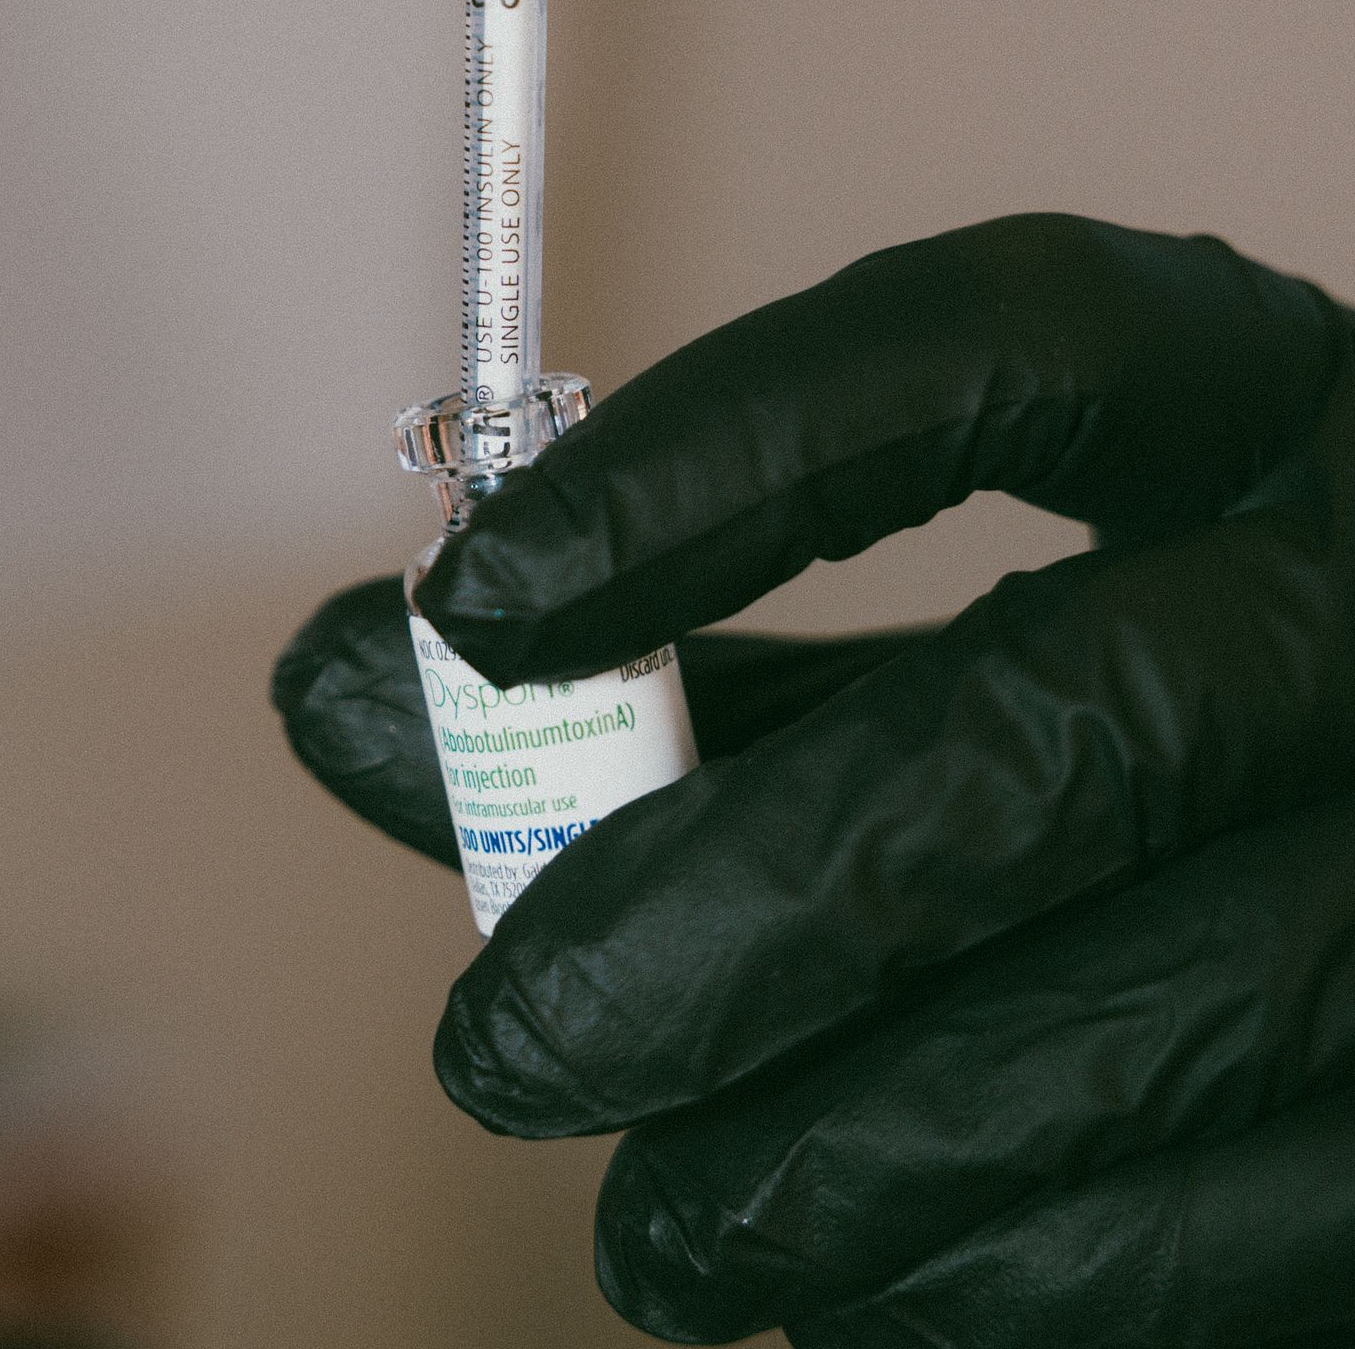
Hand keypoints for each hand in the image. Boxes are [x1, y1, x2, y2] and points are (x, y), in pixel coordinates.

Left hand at [280, 215, 1354, 1345]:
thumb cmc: (1130, 740)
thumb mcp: (949, 634)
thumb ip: (682, 661)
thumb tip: (344, 684)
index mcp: (1245, 395)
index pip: (996, 340)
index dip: (725, 453)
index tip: (475, 602)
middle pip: (1052, 725)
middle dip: (742, 907)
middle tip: (509, 1046)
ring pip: (1156, 1008)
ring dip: (850, 1152)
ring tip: (663, 1230)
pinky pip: (1251, 1224)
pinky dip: (1013, 1284)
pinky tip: (859, 1289)